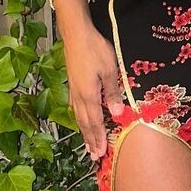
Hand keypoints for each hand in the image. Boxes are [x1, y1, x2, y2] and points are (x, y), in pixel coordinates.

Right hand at [63, 27, 125, 160]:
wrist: (76, 34)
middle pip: (85, 123)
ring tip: (87, 144)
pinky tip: (79, 119)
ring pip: (78, 116)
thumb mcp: (110, 70)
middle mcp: (79, 96)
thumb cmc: (95, 49)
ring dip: (84, 132)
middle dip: (91, 140)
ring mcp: (74, 90)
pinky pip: (75, 107)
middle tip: (94, 156)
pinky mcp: (72, 83)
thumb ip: (113, 92)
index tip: (101, 153)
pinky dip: (79, 118)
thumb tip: (117, 114)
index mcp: (89, 95)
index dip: (98, 138)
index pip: (95, 122)